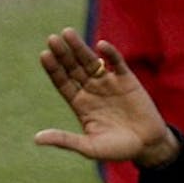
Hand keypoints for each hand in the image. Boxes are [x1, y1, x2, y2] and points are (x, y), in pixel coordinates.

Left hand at [34, 28, 178, 168]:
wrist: (147, 146)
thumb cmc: (116, 149)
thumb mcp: (88, 147)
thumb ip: (64, 140)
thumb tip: (36, 139)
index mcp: (80, 104)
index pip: (63, 82)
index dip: (54, 69)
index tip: (44, 55)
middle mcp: (91, 90)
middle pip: (73, 68)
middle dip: (63, 54)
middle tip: (51, 39)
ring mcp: (109, 83)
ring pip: (91, 61)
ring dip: (79, 48)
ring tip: (67, 33)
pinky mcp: (127, 80)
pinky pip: (117, 63)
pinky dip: (110, 54)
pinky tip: (101, 45)